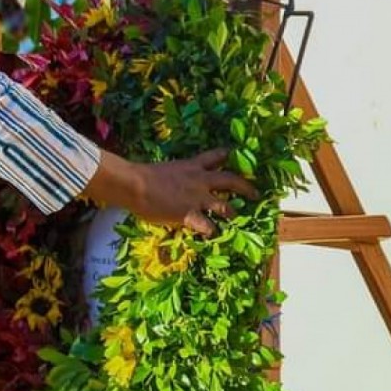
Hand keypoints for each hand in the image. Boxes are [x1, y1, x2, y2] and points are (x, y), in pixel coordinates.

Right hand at [129, 149, 258, 236]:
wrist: (135, 184)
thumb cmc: (142, 175)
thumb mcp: (165, 170)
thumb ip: (176, 177)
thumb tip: (173, 185)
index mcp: (192, 166)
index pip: (215, 156)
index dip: (227, 156)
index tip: (235, 156)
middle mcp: (200, 180)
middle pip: (230, 180)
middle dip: (245, 187)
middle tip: (255, 194)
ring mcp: (197, 198)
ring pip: (225, 206)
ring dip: (231, 213)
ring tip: (235, 218)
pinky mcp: (190, 215)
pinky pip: (207, 226)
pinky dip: (211, 231)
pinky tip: (212, 235)